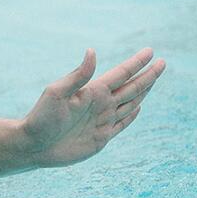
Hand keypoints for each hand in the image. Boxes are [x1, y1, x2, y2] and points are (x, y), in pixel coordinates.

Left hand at [18, 48, 164, 167]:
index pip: (121, 74)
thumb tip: (92, 51)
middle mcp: (100, 104)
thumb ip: (78, 75)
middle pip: (131, 87)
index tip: (151, 51)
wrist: (33, 146)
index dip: (136, 63)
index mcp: (92, 91)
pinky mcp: (101, 137)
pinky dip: (132, 115)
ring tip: (153, 79)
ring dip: (143, 91)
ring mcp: (102, 120)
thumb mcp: (56, 93)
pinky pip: (122, 124)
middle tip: (163, 62)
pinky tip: (138, 107)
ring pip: (130, 103)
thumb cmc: (41, 118)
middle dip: (148, 75)